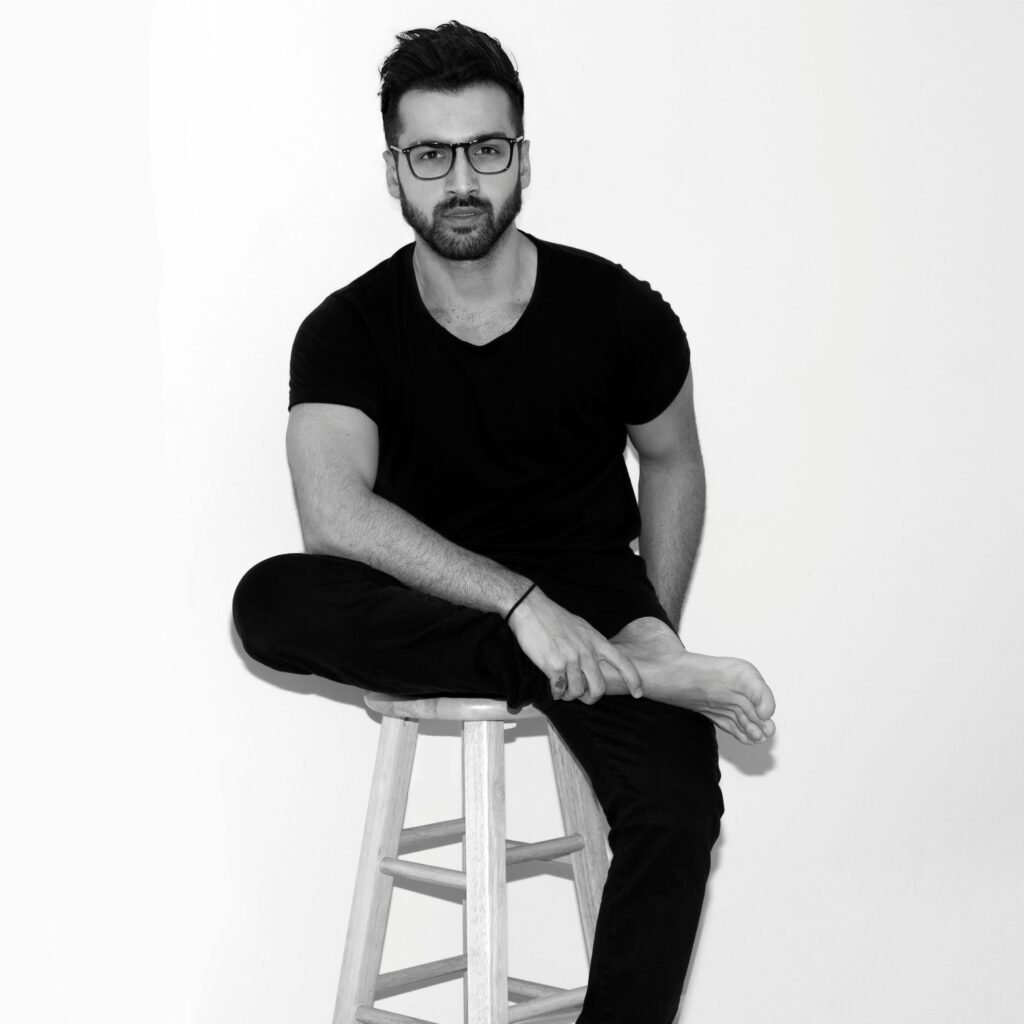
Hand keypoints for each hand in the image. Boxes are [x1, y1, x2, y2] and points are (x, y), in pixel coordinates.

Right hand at [506, 587, 642, 702]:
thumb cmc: (554, 618)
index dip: (633, 680)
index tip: (638, 693)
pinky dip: (556, 692)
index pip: (623, 663)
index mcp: (597, 641)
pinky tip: (552, 686)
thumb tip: (596, 659)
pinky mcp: (555, 666)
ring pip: (577, 692)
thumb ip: (591, 644)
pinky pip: (559, 690)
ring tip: (563, 689)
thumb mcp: (582, 627)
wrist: (531, 609)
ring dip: (569, 695)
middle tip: (584, 697)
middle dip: (591, 698)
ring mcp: (571, 660)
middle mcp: (587, 652)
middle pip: (599, 688)